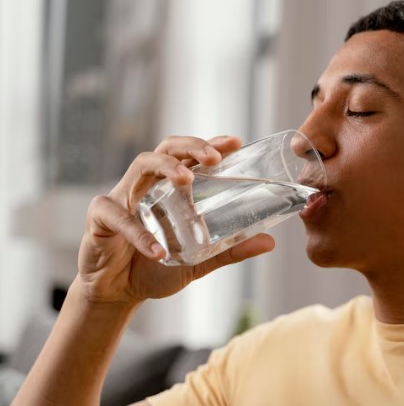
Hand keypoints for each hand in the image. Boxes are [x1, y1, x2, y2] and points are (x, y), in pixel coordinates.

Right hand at [77, 135, 274, 304]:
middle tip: (213, 158)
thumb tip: (269, 242)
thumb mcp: (199, 259)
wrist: (118, 293)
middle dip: (191, 146)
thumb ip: (230, 249)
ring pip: (142, 165)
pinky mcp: (101, 217)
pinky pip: (119, 217)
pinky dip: (139, 233)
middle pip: (167, 149)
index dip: (210, 144)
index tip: (235, 143)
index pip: (190, 156)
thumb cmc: (156, 267)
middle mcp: (147, 184)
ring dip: (166, 168)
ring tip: (187, 181)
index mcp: (169, 188)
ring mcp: (123, 196)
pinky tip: (158, 250)